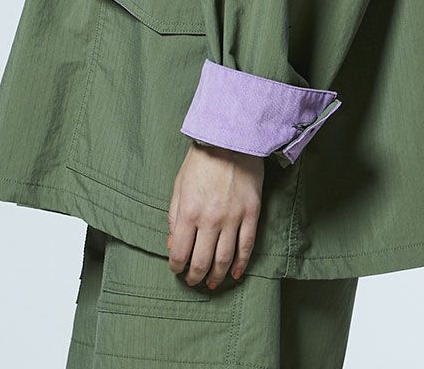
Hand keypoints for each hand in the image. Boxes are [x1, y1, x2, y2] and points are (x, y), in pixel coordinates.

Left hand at [167, 141, 263, 287]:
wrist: (232, 139)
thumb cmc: (202, 160)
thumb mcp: (179, 185)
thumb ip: (174, 216)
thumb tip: (172, 244)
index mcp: (189, 211)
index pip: (180, 252)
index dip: (176, 267)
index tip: (177, 270)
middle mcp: (210, 219)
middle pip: (202, 262)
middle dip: (195, 277)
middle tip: (193, 282)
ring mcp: (233, 218)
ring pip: (224, 259)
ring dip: (216, 277)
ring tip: (212, 284)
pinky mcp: (251, 214)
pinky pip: (247, 247)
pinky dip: (241, 264)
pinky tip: (235, 274)